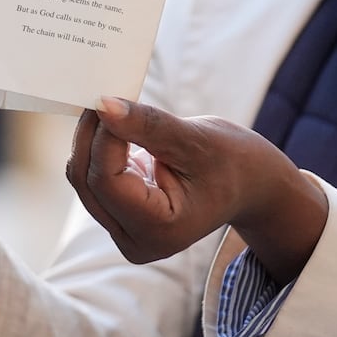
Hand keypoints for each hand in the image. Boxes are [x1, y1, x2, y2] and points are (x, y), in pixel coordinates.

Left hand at [68, 97, 326, 282]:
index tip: (108, 98)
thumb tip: (104, 105)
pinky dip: (100, 150)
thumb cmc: (234, 164)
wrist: (251, 185)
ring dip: (92, 141)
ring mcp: (126, 233)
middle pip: (89, 183)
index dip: (103, 138)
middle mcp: (137, 242)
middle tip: (103, 94)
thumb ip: (147, 125)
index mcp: (160, 231)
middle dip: (92, 137)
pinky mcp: (121, 218)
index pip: (107, 181)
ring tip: (112, 108)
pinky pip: (95, 180)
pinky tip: (116, 127)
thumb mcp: (195, 140)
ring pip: (86, 180)